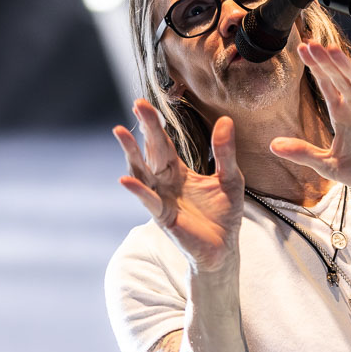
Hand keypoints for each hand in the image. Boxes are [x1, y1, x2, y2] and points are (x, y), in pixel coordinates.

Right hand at [113, 102, 244, 272]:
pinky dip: (138, 191)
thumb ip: (225, 152)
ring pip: (142, 173)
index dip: (155, 124)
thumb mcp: (230, 178)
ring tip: (120, 132)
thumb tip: (225, 120)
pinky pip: (149, 201)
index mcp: (179, 171)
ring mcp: (161, 199)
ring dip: (131, 154)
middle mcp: (165, 182)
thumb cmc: (224, 215)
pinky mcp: (163, 217)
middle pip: (152, 151)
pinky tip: (126, 179)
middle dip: (145, 129)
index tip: (144, 103)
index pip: (164, 143)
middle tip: (138, 103)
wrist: (223, 249)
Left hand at [269, 43, 350, 208]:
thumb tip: (273, 146)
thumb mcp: (328, 165)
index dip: (315, 67)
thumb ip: (303, 153)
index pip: (327, 84)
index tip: (301, 50)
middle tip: (310, 44)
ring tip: (332, 52)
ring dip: (346, 66)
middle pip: (339, 76)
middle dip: (325, 60)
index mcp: (343, 114)